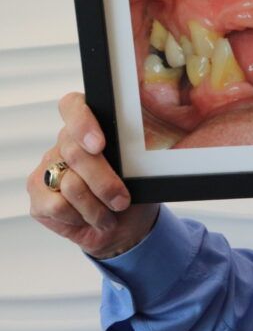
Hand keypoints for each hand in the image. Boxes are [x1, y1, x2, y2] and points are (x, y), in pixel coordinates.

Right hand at [27, 92, 158, 258]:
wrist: (123, 224)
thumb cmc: (132, 191)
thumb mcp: (138, 172)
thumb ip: (127, 158)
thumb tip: (127, 161)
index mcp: (91, 127)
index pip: (73, 106)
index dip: (82, 124)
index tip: (98, 145)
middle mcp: (65, 143)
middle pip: (76, 153)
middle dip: (103, 181)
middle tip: (121, 200)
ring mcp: (47, 167)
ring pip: (70, 184)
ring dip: (96, 207)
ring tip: (110, 214)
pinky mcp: (37, 194)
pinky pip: (58, 205)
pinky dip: (80, 217)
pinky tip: (89, 219)